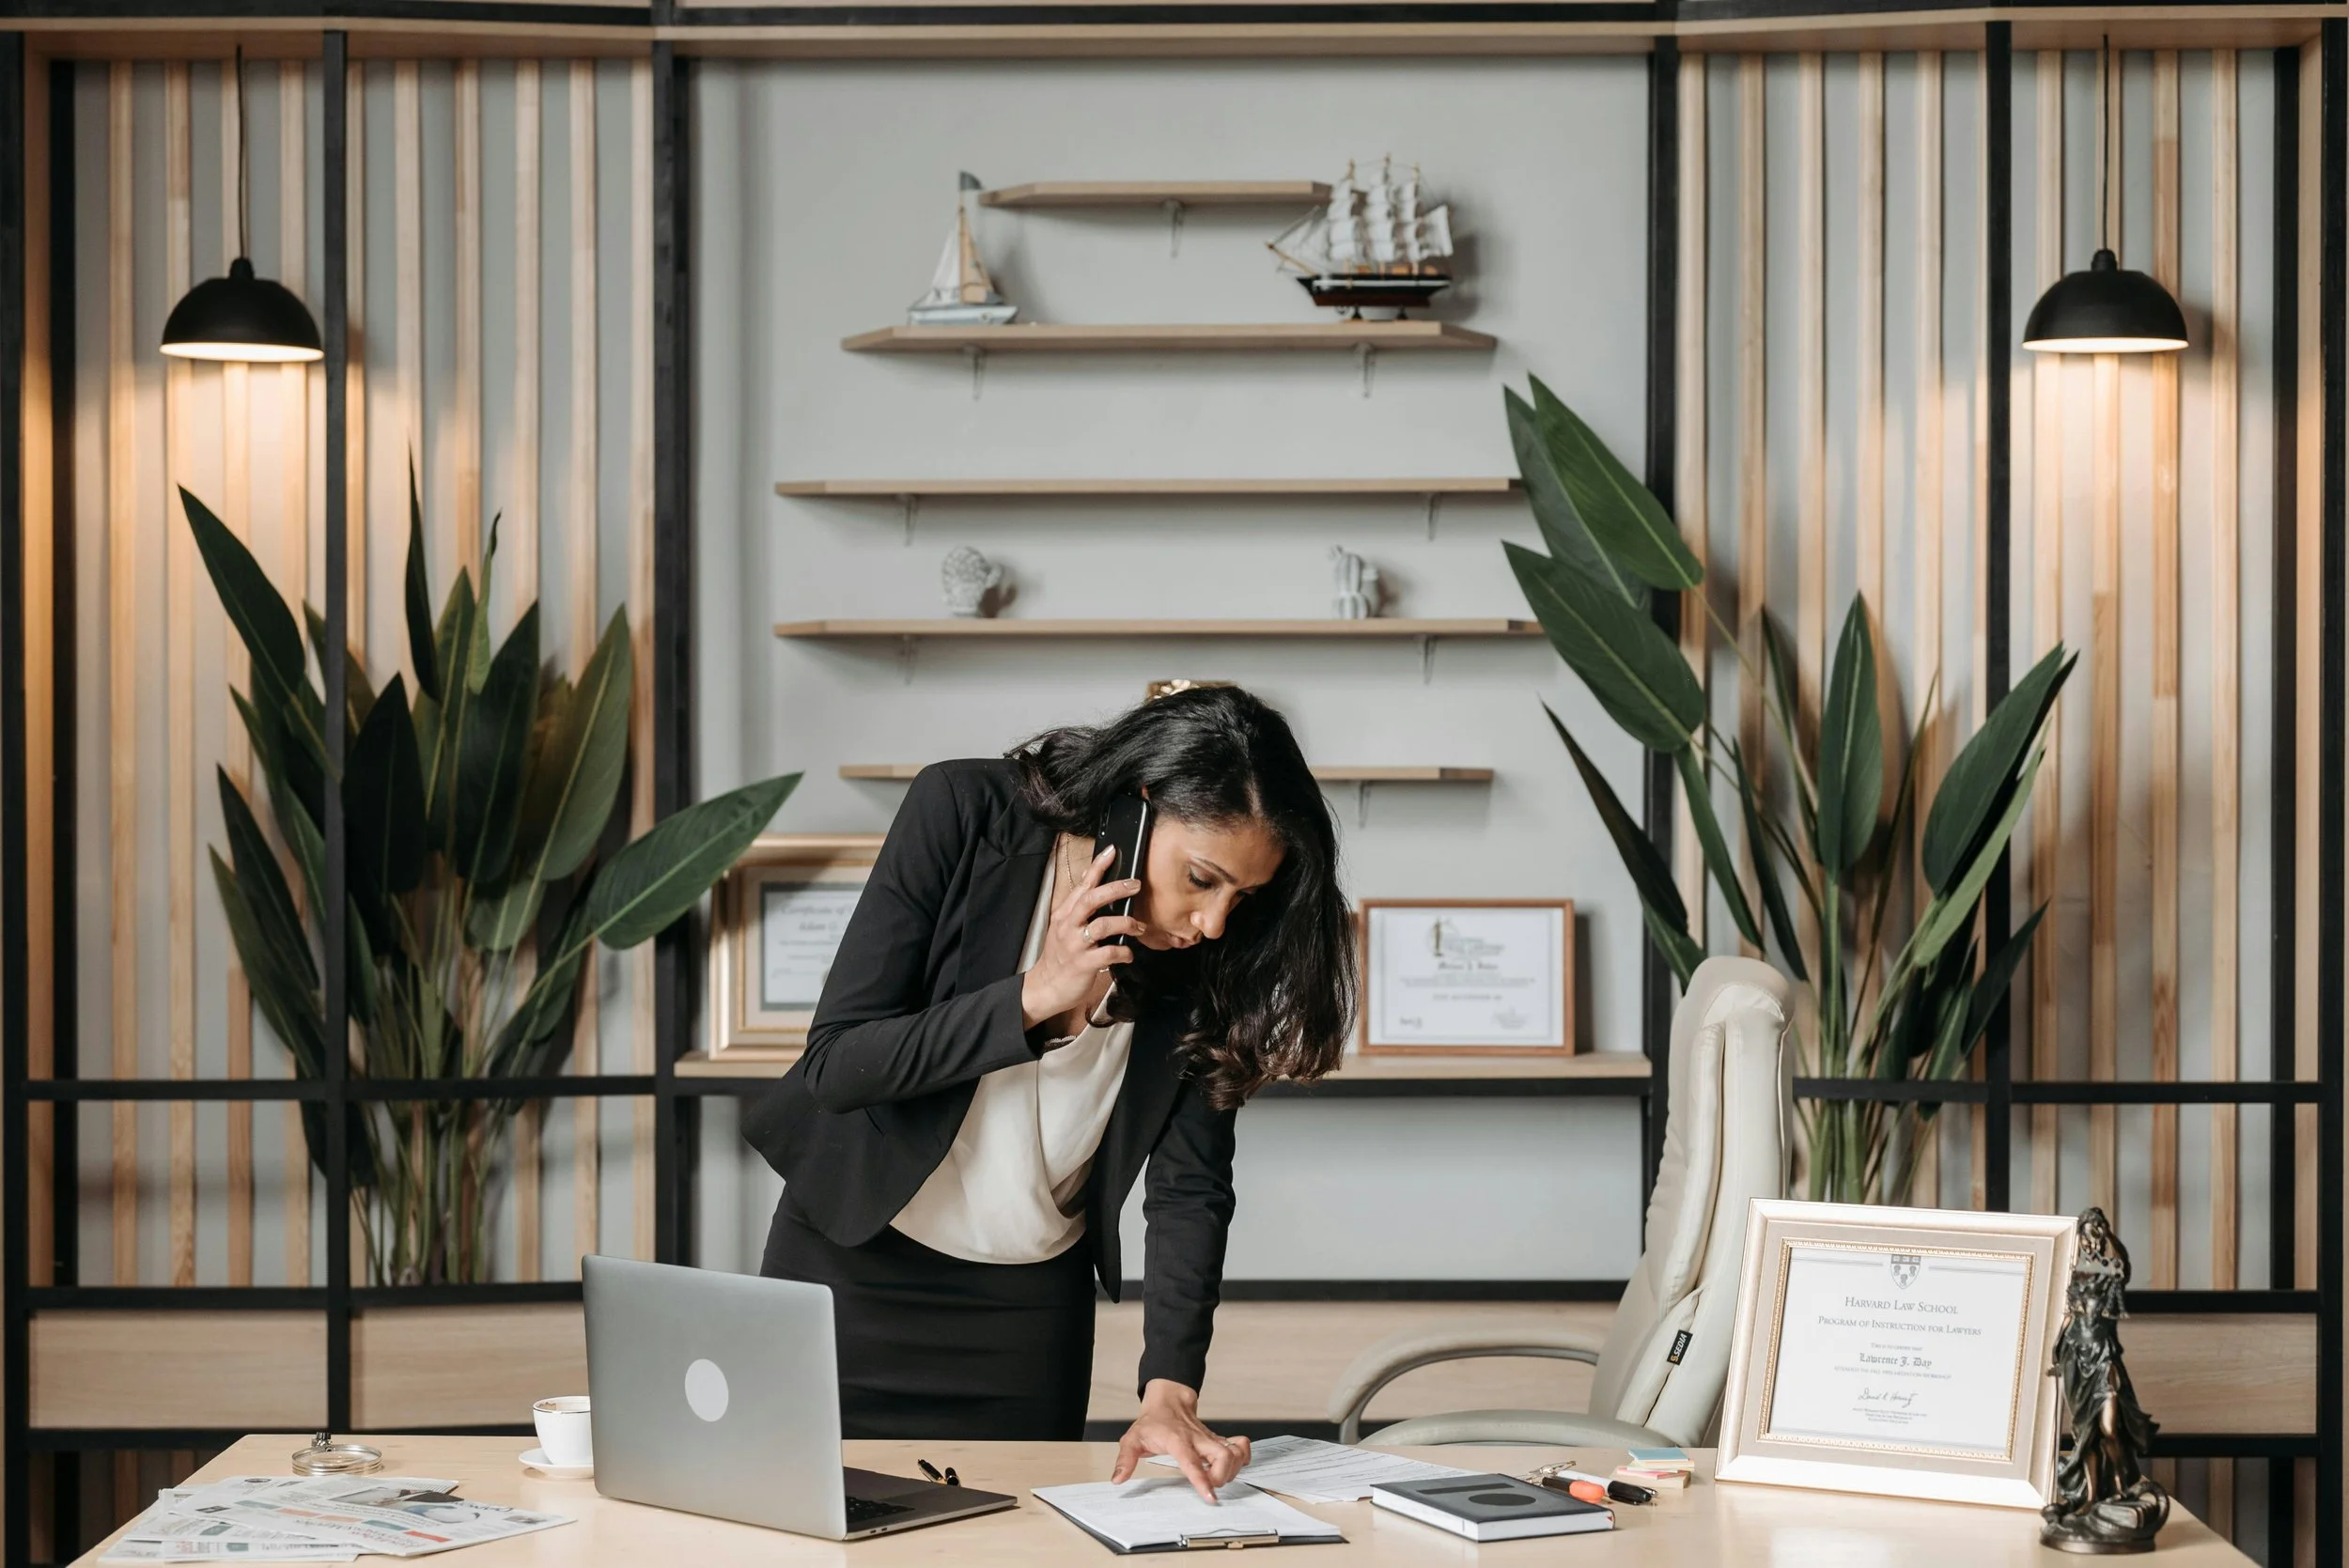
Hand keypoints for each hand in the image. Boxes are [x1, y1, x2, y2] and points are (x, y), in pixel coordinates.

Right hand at [1020, 847, 1140, 1031]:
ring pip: (1103, 925)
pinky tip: (1128, 954)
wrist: (1046, 987)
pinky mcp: (1084, 964)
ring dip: (1126, 923)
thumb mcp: (1065, 927)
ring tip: (1138, 926)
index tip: (1112, 851)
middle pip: (1091, 899)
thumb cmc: (1061, 956)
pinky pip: (1109, 953)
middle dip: (1115, 889)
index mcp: (1065, 914)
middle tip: (1135, 885)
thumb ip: (1079, 908)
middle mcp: (1068, 926)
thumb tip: (1097, 884)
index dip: (1097, 867)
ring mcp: (1075, 945)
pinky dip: (1123, 952)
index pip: (1082, 885)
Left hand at [1110, 1380, 1251, 1504]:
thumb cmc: (1153, 1422)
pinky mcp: (1218, 1439)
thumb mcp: (1133, 1438)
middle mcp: (1199, 1439)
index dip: (1202, 1480)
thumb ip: (1125, 1459)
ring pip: (1235, 1451)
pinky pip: (1240, 1445)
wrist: (1169, 1400)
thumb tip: (1118, 1479)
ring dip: (1233, 1469)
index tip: (1210, 1496)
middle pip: (1224, 1456)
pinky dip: (1242, 1457)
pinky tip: (1233, 1466)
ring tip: (1219, 1478)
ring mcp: (1211, 1438)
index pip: (1193, 1462)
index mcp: (1178, 1441)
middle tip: (1212, 1487)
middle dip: (1223, 1477)